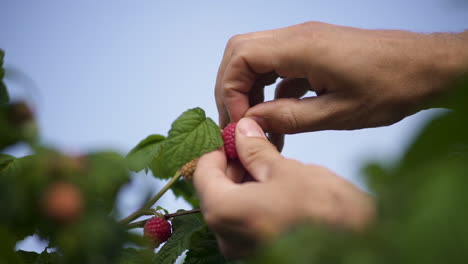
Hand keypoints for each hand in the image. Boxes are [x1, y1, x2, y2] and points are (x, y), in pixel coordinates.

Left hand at [193, 118, 374, 257]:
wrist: (361, 248)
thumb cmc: (327, 213)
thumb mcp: (287, 170)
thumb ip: (257, 151)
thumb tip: (243, 131)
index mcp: (225, 211)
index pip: (203, 173)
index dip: (216, 150)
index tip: (232, 139)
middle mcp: (226, 236)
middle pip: (215, 191)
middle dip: (232, 166)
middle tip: (252, 147)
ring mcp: (242, 249)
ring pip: (231, 207)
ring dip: (243, 183)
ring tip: (269, 165)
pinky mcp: (260, 254)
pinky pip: (246, 222)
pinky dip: (254, 201)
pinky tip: (276, 188)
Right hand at [215, 22, 467, 135]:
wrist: (428, 67)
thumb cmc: (392, 87)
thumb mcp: (338, 113)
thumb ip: (289, 118)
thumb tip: (253, 123)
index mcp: (301, 47)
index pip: (240, 58)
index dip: (230, 92)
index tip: (240, 123)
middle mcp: (297, 36)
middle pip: (241, 52)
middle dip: (232, 88)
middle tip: (239, 122)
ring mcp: (305, 41)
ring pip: (257, 58)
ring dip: (250, 90)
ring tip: (258, 125)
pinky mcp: (314, 51)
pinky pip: (279, 66)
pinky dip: (271, 90)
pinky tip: (280, 116)